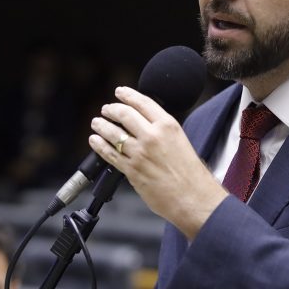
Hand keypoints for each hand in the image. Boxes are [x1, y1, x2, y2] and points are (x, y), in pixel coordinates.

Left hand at [89, 86, 227, 238]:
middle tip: (106, 109)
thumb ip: (163, 131)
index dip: (128, 95)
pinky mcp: (131, 169)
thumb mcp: (181, 141)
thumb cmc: (191, 174)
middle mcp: (153, 136)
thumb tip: (145, 126)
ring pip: (113, 133)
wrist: (193, 197)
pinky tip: (95, 141)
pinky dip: (99, 145)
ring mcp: (140, 152)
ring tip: (97, 123)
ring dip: (101, 126)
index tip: (119, 92)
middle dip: (112, 109)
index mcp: (168, 126)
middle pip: (124, 114)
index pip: (143, 103)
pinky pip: (110, 153)